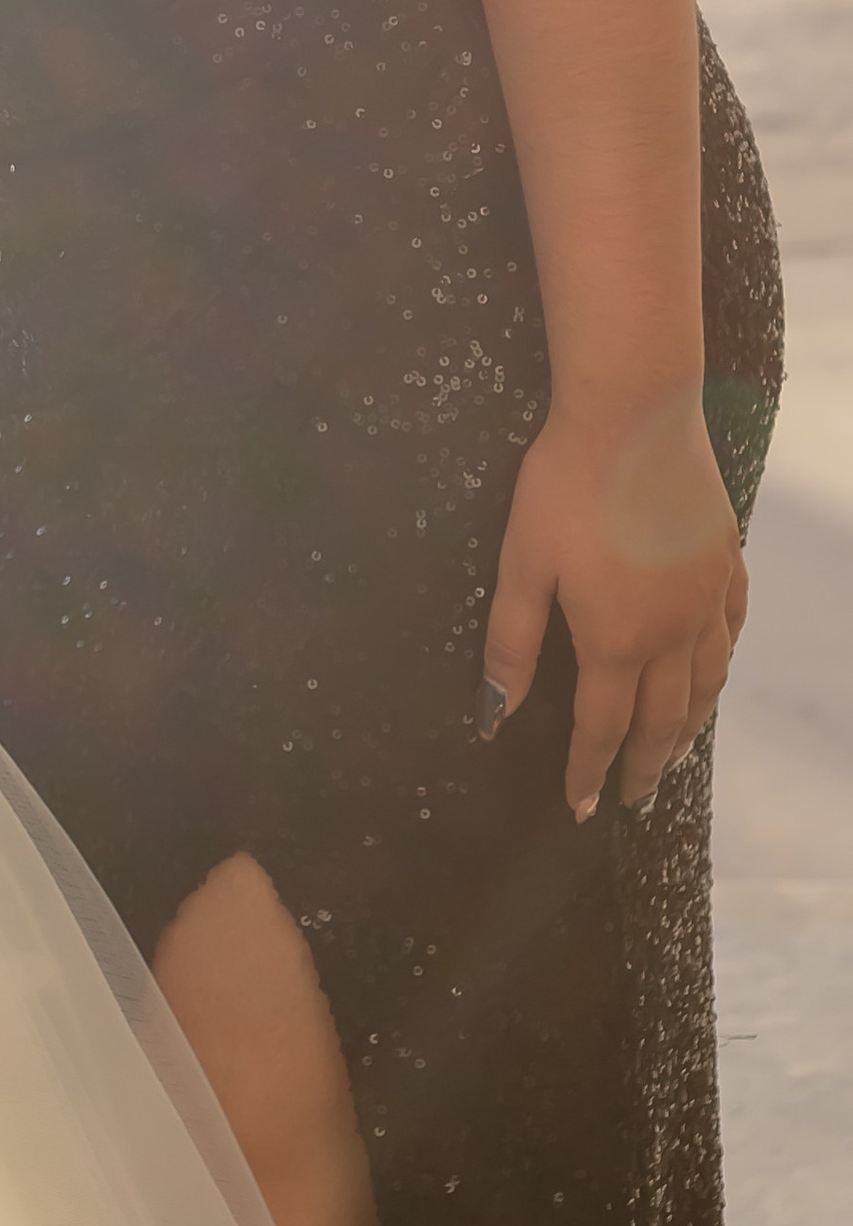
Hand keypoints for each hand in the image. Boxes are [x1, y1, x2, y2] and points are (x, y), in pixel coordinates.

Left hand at [483, 393, 746, 820]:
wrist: (635, 416)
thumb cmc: (564, 486)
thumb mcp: (522, 563)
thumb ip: (510, 644)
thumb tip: (494, 715)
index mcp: (616, 640)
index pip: (601, 727)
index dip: (588, 771)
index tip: (581, 808)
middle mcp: (672, 633)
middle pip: (662, 720)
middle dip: (643, 765)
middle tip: (633, 799)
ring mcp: (708, 599)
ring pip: (706, 684)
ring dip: (688, 728)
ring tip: (672, 754)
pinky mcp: (726, 562)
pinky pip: (731, 631)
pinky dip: (720, 664)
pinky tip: (714, 670)